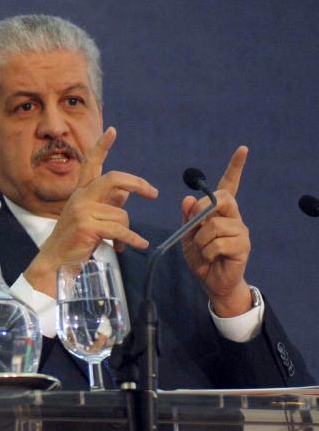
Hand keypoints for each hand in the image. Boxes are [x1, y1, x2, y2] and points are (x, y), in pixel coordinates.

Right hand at [24, 127, 158, 295]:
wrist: (56, 261)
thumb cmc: (75, 240)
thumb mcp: (92, 217)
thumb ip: (108, 203)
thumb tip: (126, 193)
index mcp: (81, 192)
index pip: (91, 164)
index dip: (102, 146)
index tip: (112, 131)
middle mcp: (80, 197)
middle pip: (113, 179)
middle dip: (137, 184)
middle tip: (152, 193)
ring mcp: (82, 210)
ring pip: (121, 214)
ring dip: (128, 231)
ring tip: (122, 243)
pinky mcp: (87, 226)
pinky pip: (120, 230)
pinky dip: (133, 239)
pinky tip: (139, 245)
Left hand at [181, 146, 251, 316]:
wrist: (211, 281)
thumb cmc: (200, 256)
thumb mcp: (187, 234)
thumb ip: (187, 217)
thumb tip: (187, 198)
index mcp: (220, 211)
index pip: (229, 184)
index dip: (235, 167)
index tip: (243, 149)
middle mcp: (234, 216)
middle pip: (221, 198)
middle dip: (202, 209)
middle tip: (195, 226)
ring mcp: (240, 230)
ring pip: (214, 225)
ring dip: (200, 240)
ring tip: (203, 250)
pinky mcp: (243, 246)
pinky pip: (217, 243)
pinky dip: (206, 252)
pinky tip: (211, 258)